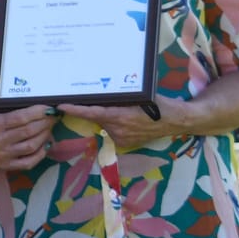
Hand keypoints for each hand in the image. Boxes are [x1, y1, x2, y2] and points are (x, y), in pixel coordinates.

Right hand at [0, 99, 56, 171]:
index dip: (38, 112)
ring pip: (32, 146)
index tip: (49, 107)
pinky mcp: (5, 165)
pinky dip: (40, 154)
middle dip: (45, 122)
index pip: (21, 118)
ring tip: (49, 127)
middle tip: (53, 115)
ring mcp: (3, 155)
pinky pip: (28, 163)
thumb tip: (9, 78)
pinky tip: (45, 145)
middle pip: (30, 131)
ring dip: (45, 135)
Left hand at [57, 99, 184, 149]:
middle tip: (99, 99)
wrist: (177, 121)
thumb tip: (103, 93)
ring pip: (105, 124)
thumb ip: (121, 97)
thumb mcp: (140, 96)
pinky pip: (112, 131)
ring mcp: (121, 139)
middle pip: (98, 117)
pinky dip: (114, 124)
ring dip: (107, 116)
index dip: (76, 109)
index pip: (92, 112)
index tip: (61, 105)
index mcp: (120, 116)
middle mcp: (118, 130)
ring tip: (125, 110)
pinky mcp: (125, 144)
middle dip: (95, 108)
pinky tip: (127, 120)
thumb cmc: (160, 104)